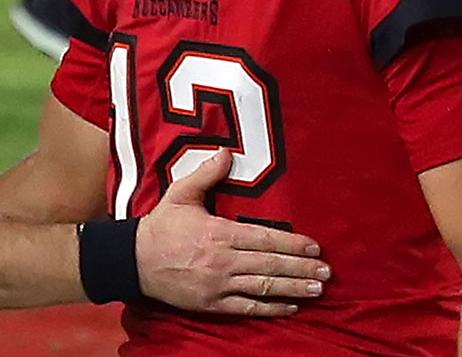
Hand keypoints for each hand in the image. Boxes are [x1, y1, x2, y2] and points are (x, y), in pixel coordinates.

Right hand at [135, 149, 328, 315]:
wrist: (133, 261)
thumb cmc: (160, 227)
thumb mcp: (181, 194)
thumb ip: (207, 175)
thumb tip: (227, 153)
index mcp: (218, 233)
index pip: (264, 238)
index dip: (292, 244)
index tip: (315, 246)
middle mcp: (222, 261)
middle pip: (270, 265)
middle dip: (301, 269)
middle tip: (327, 272)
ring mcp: (217, 285)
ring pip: (263, 288)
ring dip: (293, 289)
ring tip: (317, 290)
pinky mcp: (211, 303)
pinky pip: (246, 308)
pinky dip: (270, 309)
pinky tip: (290, 308)